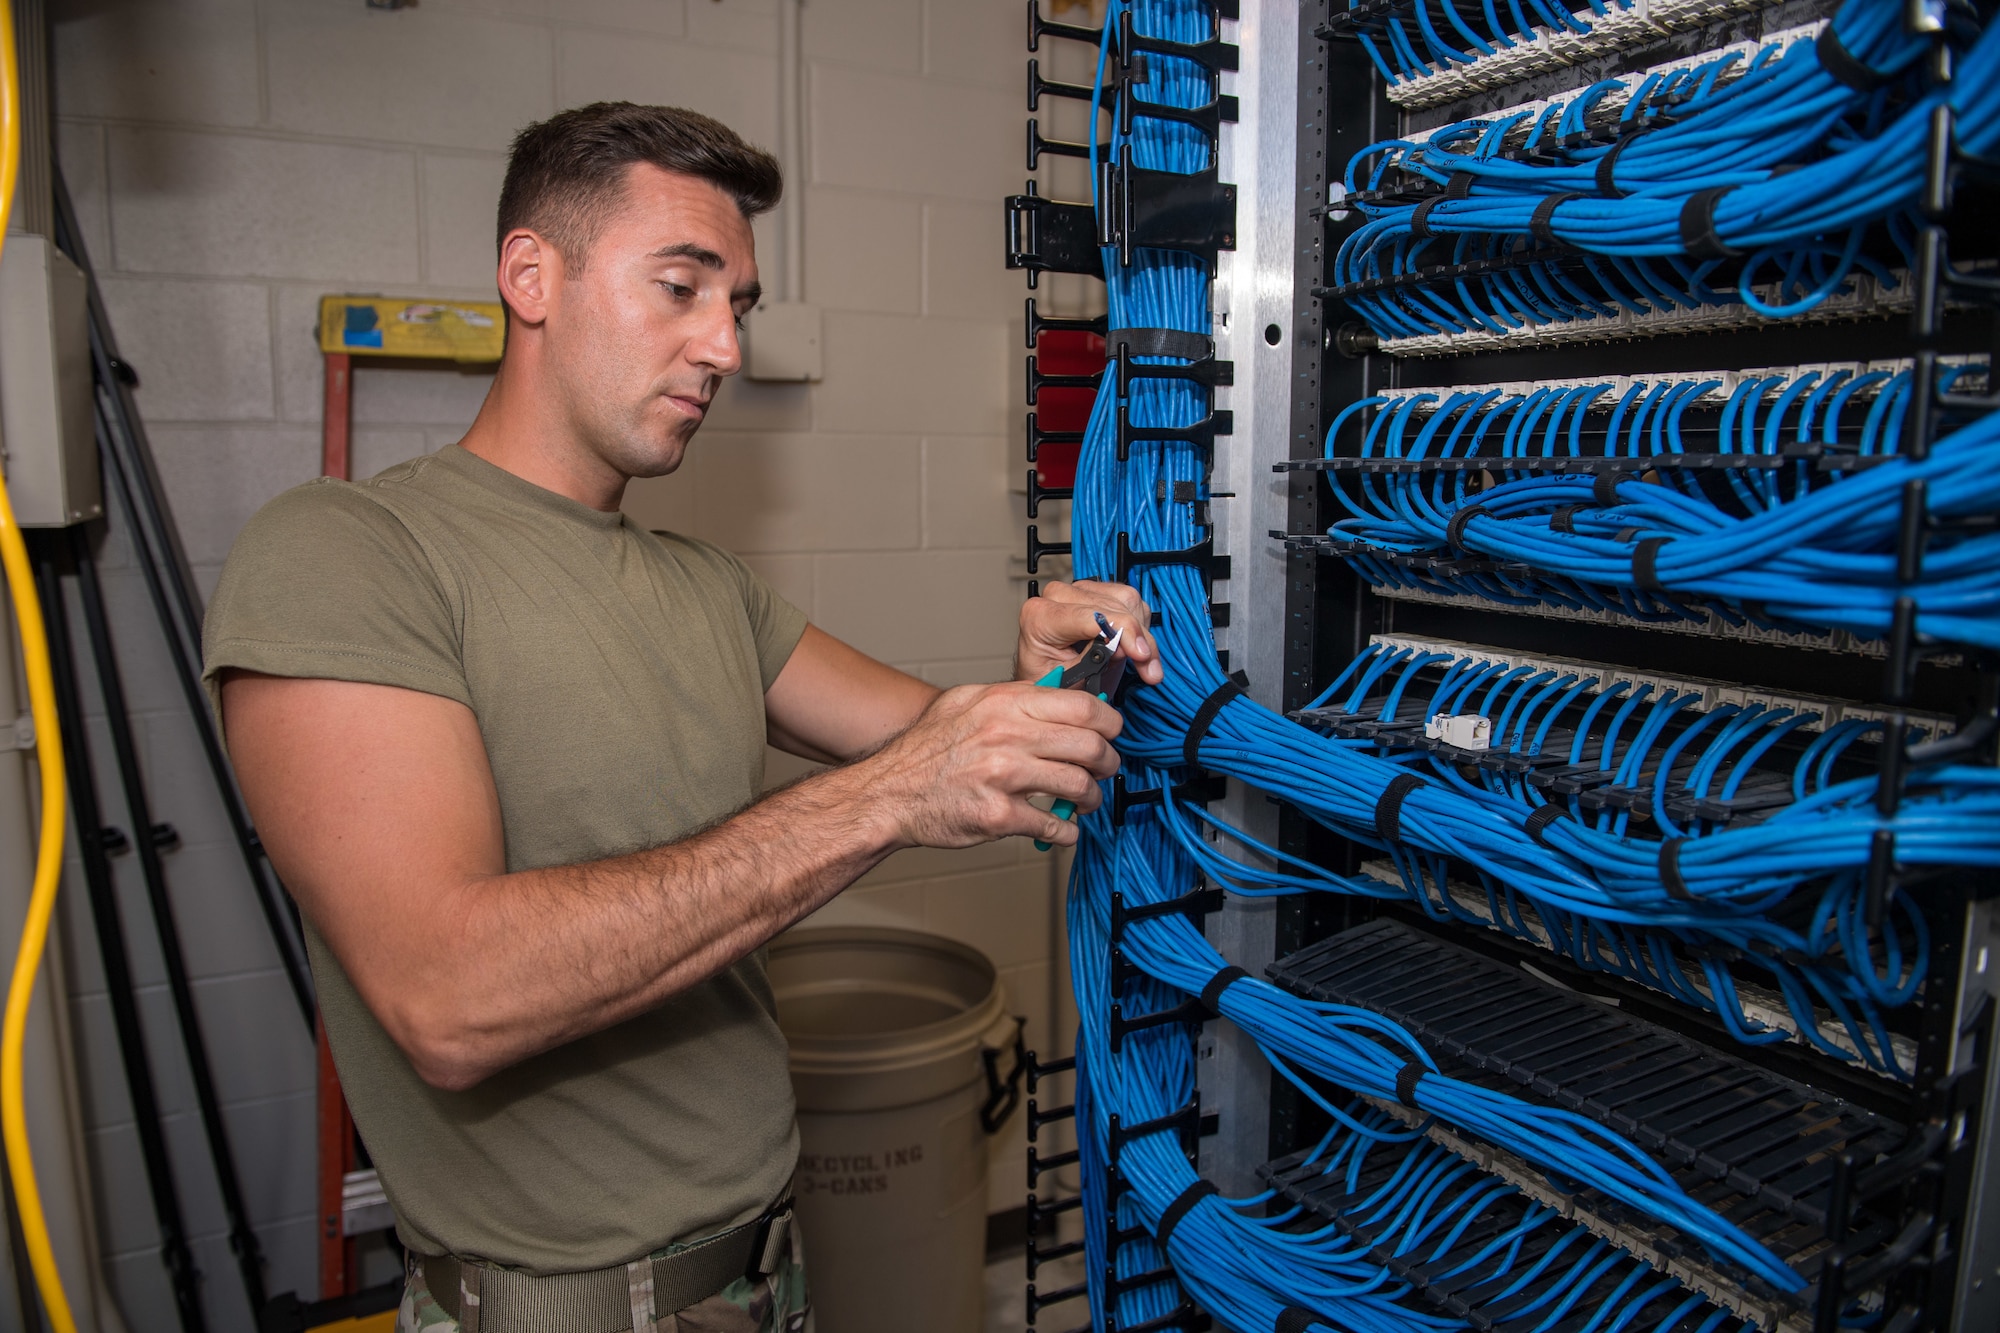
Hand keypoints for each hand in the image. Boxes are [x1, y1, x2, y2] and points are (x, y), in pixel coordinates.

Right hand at [861, 681, 1123, 848]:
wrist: (889, 794)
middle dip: (1108, 762)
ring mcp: (1004, 777)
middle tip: (1105, 769)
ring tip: (1086, 800)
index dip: (1109, 721)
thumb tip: (1054, 691)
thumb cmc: (925, 750)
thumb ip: (1010, 694)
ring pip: (1078, 785)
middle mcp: (1007, 736)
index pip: (1082, 706)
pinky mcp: (998, 815)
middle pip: (1089, 746)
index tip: (1111, 732)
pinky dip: (1067, 831)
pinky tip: (1064, 829)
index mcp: (1004, 704)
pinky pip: (1053, 825)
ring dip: (1092, 797)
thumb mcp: (965, 702)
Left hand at [1016, 580, 1163, 686]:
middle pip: (1113, 607)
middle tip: (1149, 670)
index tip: (1142, 655)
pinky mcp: (1098, 589)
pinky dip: (1140, 624)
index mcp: (1040, 616)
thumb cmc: (1052, 679)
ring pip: (1126, 600)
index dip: (1122, 633)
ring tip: (1141, 662)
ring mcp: (1079, 589)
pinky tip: (1133, 646)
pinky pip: (1131, 600)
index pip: (1091, 616)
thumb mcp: (1069, 680)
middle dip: (1137, 640)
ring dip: (1141, 633)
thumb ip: (1093, 662)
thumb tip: (1121, 647)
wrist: (1049, 675)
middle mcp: (1057, 596)